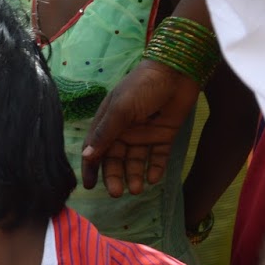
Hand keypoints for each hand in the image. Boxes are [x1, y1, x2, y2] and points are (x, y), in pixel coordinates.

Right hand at [81, 60, 201, 196]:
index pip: (96, 150)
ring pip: (135, 161)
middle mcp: (124, 131)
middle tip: (118, 193)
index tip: (91, 186)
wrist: (177, 71)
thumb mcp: (120, 110)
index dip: (91, 168)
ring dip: (134, 175)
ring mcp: (144, 134)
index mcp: (108, 123)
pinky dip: (155, 168)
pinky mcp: (163, 135)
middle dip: (115, 177)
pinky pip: (157, 156)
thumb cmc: (143, 86)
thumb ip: (105, 134)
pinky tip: (153, 178)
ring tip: (137, 189)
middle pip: (115, 160)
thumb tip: (87, 157)